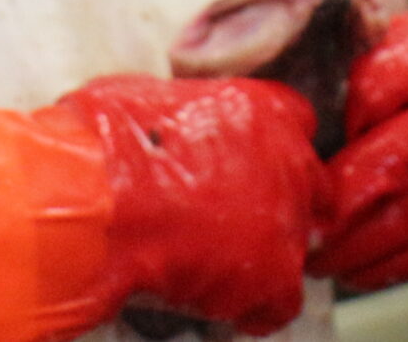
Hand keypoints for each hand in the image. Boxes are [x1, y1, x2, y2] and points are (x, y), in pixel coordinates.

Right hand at [39, 74, 320, 334]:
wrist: (99, 201)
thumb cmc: (106, 143)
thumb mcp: (146, 100)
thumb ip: (182, 116)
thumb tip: (168, 130)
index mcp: (260, 107)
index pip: (295, 119)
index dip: (270, 142)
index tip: (247, 155)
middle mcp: (287, 160)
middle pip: (308, 184)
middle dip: (280, 199)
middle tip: (237, 213)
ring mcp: (286, 221)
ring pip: (295, 244)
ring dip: (263, 252)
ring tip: (216, 262)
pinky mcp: (274, 277)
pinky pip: (280, 304)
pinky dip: (253, 307)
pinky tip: (219, 302)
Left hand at [312, 2, 407, 291]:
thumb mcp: (404, 43)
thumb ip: (356, 80)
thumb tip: (303, 133)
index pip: (367, 104)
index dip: (329, 148)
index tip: (291, 175)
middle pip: (392, 174)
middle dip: (337, 218)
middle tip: (299, 238)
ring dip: (368, 253)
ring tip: (326, 264)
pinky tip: (373, 271)